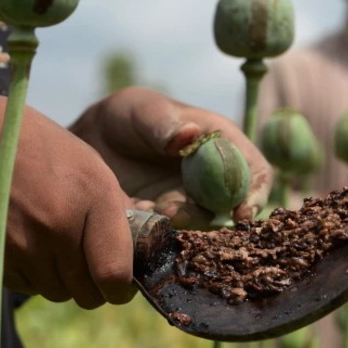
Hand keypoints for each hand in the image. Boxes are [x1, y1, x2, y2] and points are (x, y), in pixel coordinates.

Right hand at [0, 84, 136, 308]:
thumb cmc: (33, 150)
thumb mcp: (87, 164)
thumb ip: (114, 207)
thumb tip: (138, 247)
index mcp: (96, 198)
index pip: (117, 273)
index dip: (121, 287)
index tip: (120, 284)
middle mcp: (64, 227)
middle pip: (90, 293)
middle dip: (93, 286)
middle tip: (86, 266)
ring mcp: (28, 247)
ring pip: (60, 293)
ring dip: (61, 280)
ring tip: (51, 244)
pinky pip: (29, 287)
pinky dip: (33, 276)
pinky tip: (26, 243)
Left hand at [69, 87, 271, 229]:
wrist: (92, 141)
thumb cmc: (127, 116)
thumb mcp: (143, 111)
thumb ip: (164, 124)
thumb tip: (190, 135)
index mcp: (223, 145)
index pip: (255, 172)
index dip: (255, 193)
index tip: (241, 211)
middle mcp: (214, 178)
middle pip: (232, 207)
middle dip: (210, 217)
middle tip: (175, 213)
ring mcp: (191, 202)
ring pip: (201, 226)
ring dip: (180, 225)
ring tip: (148, 209)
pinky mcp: (167, 222)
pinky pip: (172, 236)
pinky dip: (155, 232)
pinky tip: (132, 213)